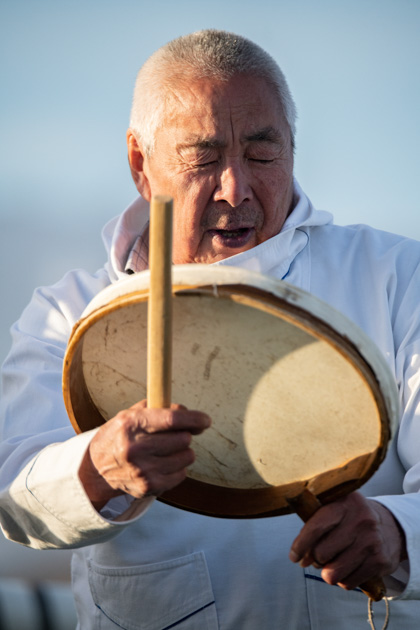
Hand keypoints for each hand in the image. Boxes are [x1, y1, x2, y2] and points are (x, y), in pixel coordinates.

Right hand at [78, 399, 210, 509]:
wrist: (97, 468)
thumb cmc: (120, 436)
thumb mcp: (130, 414)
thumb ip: (158, 408)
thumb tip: (188, 413)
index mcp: (131, 425)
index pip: (171, 419)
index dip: (193, 418)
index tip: (205, 420)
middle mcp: (136, 448)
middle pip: (183, 439)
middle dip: (185, 434)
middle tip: (176, 435)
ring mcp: (143, 470)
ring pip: (186, 456)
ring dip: (183, 451)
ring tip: (167, 450)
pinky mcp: (149, 487)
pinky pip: (182, 474)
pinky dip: (177, 467)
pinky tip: (163, 463)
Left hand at [289, 492, 406, 590]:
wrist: (391, 526)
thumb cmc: (351, 519)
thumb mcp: (335, 509)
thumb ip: (314, 526)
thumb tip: (299, 558)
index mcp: (345, 502)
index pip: (316, 527)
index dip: (300, 545)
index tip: (294, 556)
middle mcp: (361, 520)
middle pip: (322, 553)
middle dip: (315, 558)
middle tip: (319, 555)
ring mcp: (372, 541)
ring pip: (334, 572)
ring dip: (327, 572)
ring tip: (331, 563)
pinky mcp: (380, 561)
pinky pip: (348, 583)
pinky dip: (342, 579)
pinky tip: (347, 567)